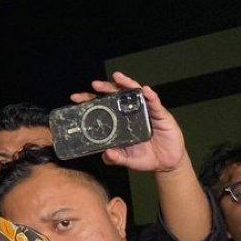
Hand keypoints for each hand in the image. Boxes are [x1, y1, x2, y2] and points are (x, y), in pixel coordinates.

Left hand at [70, 72, 186, 172]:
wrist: (166, 163)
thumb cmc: (144, 157)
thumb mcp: (127, 159)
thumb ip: (116, 158)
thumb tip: (106, 155)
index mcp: (118, 121)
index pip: (101, 107)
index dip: (89, 101)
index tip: (75, 98)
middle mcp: (129, 113)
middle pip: (116, 95)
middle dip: (105, 88)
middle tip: (94, 85)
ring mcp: (145, 111)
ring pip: (135, 93)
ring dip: (126, 83)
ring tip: (118, 77)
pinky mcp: (160, 114)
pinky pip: (155, 103)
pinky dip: (150, 96)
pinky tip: (145, 90)